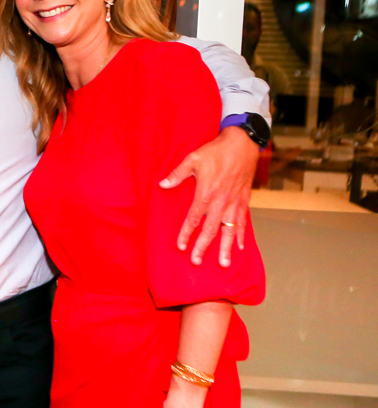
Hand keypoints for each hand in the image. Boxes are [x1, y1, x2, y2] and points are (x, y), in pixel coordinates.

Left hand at [160, 127, 257, 267]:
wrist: (242, 144)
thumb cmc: (215, 151)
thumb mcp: (192, 159)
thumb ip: (177, 174)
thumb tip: (162, 185)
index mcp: (206, 193)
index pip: (194, 218)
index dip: (186, 233)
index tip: (181, 246)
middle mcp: (221, 201)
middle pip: (211, 229)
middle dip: (203, 247)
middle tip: (196, 261)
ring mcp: (234, 202)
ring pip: (229, 230)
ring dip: (225, 247)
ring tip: (223, 263)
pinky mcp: (244, 200)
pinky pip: (243, 221)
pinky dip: (241, 234)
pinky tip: (240, 247)